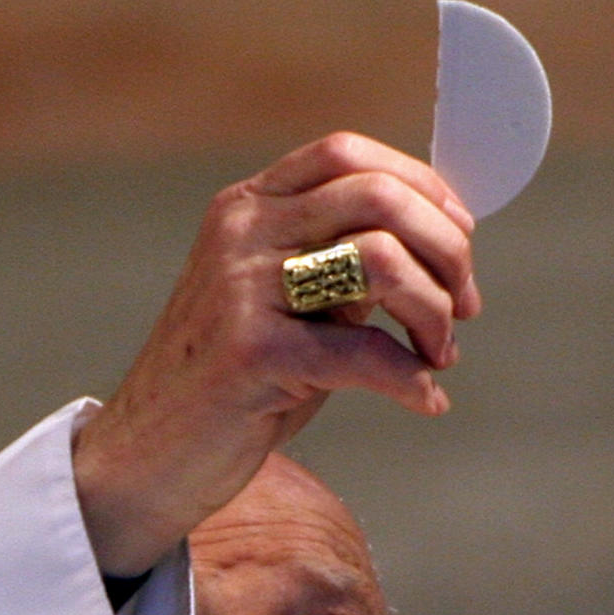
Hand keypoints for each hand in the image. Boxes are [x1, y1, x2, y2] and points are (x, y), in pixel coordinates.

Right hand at [73, 132, 479, 574]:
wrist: (148, 459)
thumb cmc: (230, 389)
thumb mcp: (283, 308)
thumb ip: (340, 270)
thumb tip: (440, 252)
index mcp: (247, 210)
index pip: (347, 155)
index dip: (422, 186)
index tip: (460, 239)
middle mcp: (241, 235)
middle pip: (378, 197)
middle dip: (447, 251)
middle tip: (465, 306)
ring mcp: (241, 290)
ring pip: (381, 259)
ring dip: (434, 309)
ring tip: (439, 353)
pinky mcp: (252, 354)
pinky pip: (365, 353)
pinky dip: (412, 380)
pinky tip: (425, 400)